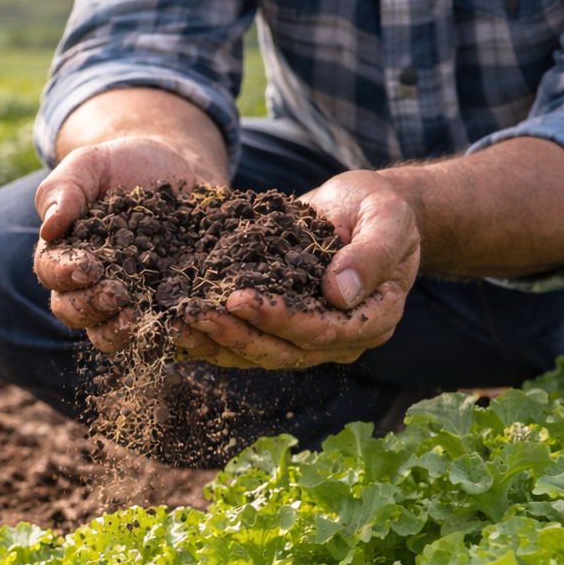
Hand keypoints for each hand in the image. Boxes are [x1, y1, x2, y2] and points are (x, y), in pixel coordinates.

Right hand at [34, 137, 206, 352]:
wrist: (176, 165)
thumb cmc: (122, 164)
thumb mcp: (89, 165)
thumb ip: (64, 190)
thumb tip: (49, 227)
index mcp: (64, 254)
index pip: (51, 273)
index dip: (64, 276)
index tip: (88, 267)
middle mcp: (89, 286)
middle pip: (74, 313)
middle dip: (92, 307)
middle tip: (118, 294)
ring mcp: (127, 300)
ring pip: (108, 335)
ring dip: (119, 331)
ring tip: (139, 315)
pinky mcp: (163, 307)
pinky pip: (156, 333)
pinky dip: (165, 334)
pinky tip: (178, 323)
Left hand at [176, 170, 419, 368]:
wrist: (361, 210)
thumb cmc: (378, 209)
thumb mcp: (386, 219)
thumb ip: (371, 254)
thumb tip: (339, 294)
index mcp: (372, 319)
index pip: (320, 330)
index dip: (278, 319)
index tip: (238, 299)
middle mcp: (338, 339)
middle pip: (282, 351)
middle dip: (235, 334)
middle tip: (194, 314)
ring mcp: (307, 340)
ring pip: (256, 354)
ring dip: (215, 342)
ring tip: (176, 323)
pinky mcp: (279, 330)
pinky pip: (242, 344)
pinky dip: (210, 338)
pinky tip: (176, 325)